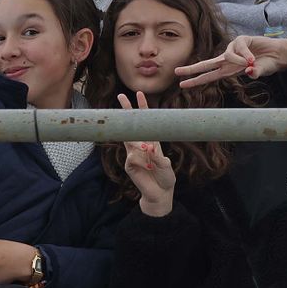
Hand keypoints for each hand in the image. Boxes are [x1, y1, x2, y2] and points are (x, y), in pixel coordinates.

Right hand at [117, 91, 175, 215]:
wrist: (160, 193)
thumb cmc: (165, 177)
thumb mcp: (165, 165)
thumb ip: (157, 156)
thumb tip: (148, 148)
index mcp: (152, 141)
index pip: (146, 122)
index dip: (143, 108)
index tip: (140, 94)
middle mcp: (141, 145)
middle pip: (131, 125)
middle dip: (127, 110)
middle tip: (121, 95)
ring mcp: (134, 154)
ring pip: (131, 141)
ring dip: (139, 145)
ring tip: (150, 158)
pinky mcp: (129, 164)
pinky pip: (133, 158)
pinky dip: (142, 162)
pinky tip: (148, 169)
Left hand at [176, 35, 286, 87]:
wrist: (279, 54)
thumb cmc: (268, 65)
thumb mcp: (259, 71)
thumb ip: (254, 72)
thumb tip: (249, 72)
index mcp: (228, 70)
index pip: (208, 75)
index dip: (195, 80)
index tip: (181, 84)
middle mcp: (228, 60)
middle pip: (206, 64)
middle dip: (191, 69)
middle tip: (176, 72)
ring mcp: (233, 49)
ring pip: (227, 55)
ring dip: (239, 60)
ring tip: (251, 62)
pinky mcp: (241, 40)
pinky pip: (239, 48)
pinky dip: (247, 54)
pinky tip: (254, 57)